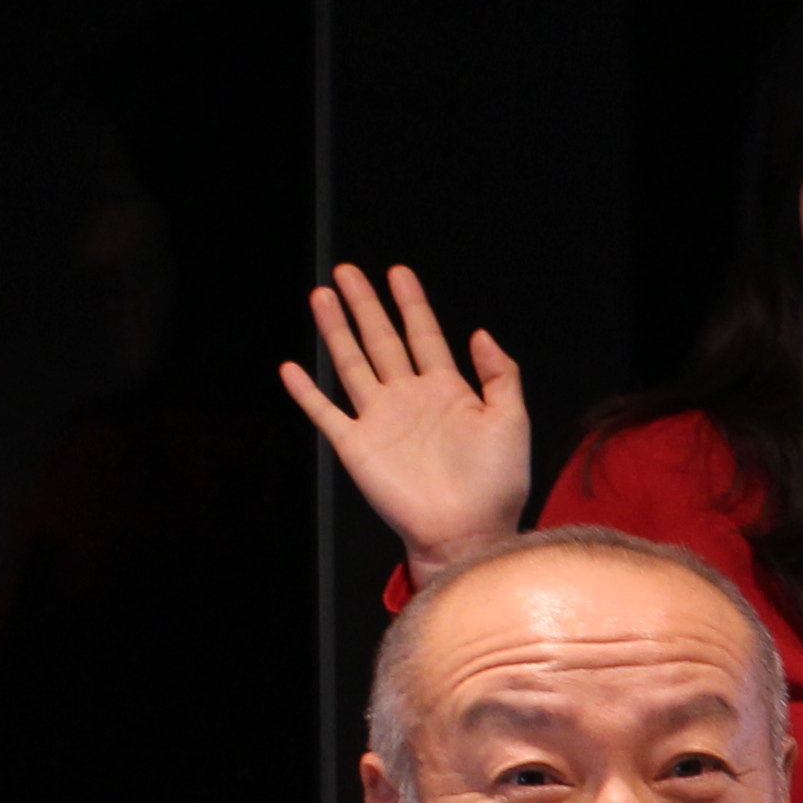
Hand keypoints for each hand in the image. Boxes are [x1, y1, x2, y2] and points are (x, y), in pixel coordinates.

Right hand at [280, 263, 531, 576]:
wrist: (469, 531)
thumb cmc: (496, 483)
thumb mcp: (511, 420)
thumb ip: (500, 374)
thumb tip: (480, 332)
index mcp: (447, 391)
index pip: (424, 335)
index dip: (411, 303)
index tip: (398, 272)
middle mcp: (409, 399)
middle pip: (382, 340)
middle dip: (365, 305)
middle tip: (347, 271)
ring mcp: (380, 421)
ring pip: (352, 364)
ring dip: (335, 331)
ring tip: (322, 295)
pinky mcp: (356, 447)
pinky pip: (325, 413)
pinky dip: (306, 392)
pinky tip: (292, 367)